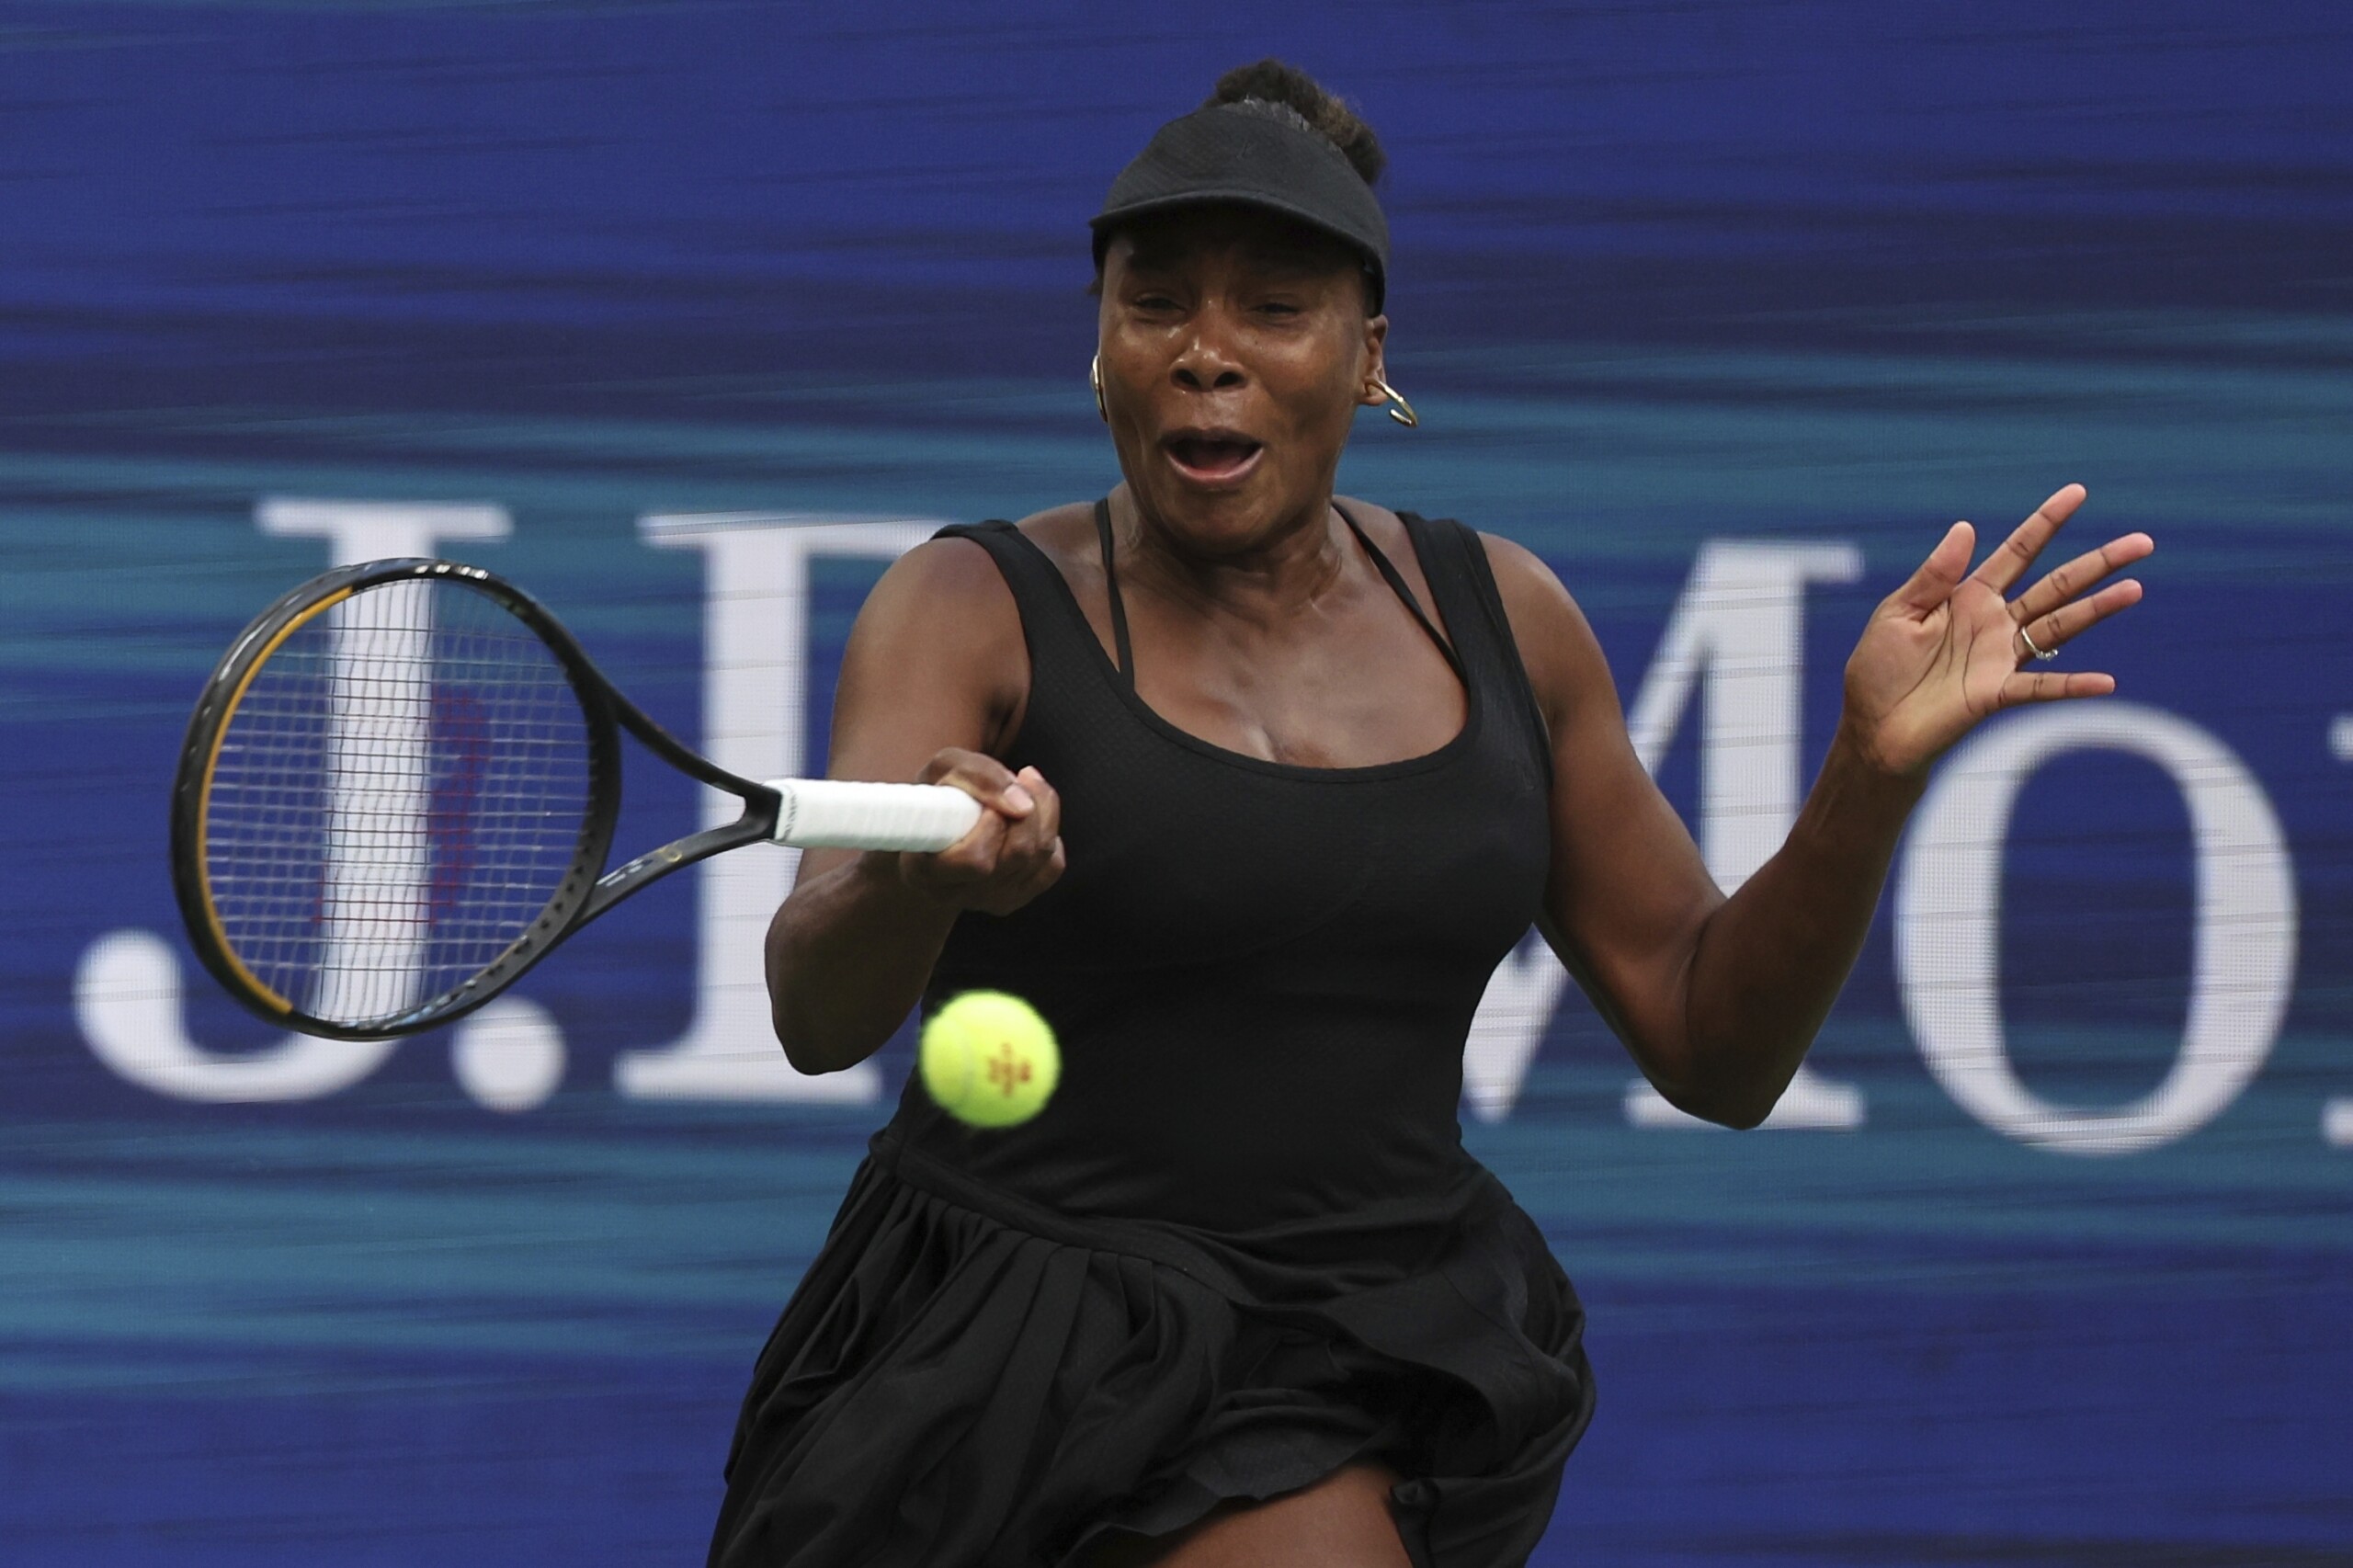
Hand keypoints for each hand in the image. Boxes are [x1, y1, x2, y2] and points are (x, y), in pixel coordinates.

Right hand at [893, 749, 1064, 914]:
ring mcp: (990, 901)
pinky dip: (1049, 833)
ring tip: (1020, 793)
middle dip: (1026, 807)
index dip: (992, 824)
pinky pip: (1053, 864)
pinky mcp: (1017, 897)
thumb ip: (979, 776)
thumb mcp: (944, 769)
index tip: (987, 800)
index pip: (977, 860)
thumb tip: (1022, 802)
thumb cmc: (937, 798)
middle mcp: (958, 894)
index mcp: (926, 870)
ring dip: (1041, 813)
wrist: (936, 829)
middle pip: (1018, 854)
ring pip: (1041, 856)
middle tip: (1013, 784)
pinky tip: (1026, 820)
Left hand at [1841, 484, 2151, 776]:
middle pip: (2056, 585)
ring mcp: (2001, 658)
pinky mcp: (1996, 694)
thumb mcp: (1897, 613)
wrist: (1872, 727)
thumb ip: (1934, 575)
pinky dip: (2072, 685)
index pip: (2017, 552)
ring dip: (2097, 609)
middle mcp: (1995, 623)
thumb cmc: (1879, 669)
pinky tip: (2106, 682)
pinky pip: (2041, 688)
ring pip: (2059, 626)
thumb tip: (1966, 527)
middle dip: (2098, 563)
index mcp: (1969, 596)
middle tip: (2143, 542)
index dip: (2046, 522)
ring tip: (2136, 589)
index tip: (2078, 492)